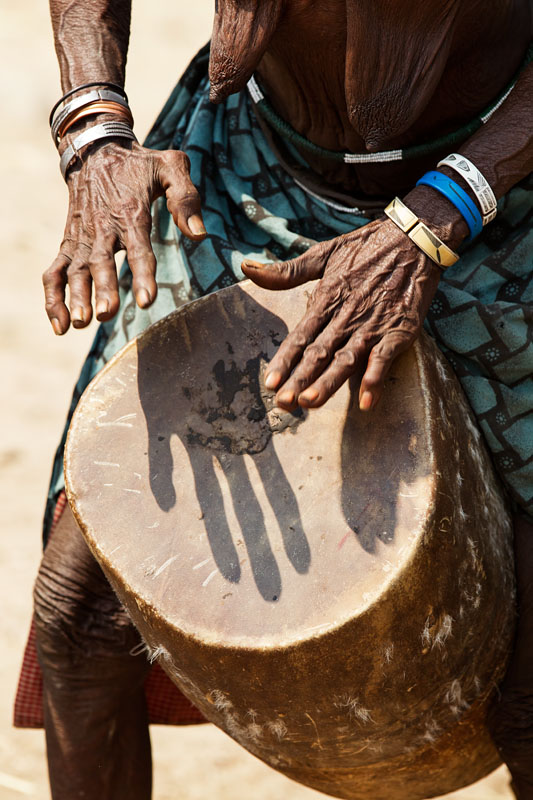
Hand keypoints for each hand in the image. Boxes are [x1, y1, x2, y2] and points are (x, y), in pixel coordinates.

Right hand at [43, 139, 205, 333]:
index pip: (138, 248)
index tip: (146, 300)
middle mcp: (103, 227)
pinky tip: (60, 326)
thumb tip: (199, 235)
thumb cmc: (140, 164)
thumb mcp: (170, 166)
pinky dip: (52, 298)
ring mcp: (82, 237)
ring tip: (80, 323)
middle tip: (106, 314)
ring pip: (75, 270)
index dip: (142, 274)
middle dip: (102, 288)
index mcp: (130, 212)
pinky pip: (54, 272)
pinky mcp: (69, 244)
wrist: (95, 149)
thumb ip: (186, 198)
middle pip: (101, 262)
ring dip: (75, 297)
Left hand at [241, 217, 440, 411]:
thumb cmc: (366, 247)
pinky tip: (366, 403)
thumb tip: (246, 269)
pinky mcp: (399, 330)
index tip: (269, 383)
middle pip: (319, 353)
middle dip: (300, 379)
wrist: (415, 238)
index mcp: (327, 299)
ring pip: (346, 359)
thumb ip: (287, 271)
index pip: (300, 336)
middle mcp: (347, 316)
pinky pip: (384, 358)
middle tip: (283, 403)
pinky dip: (375, 379)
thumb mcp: (323, 254)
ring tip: (311, 402)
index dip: (284, 360)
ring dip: (329, 382)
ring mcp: (373, 325)